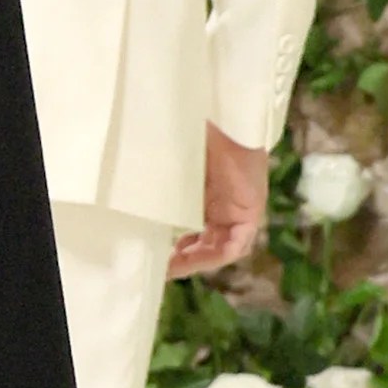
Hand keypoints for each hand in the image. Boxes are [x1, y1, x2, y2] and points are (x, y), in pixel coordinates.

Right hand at [170, 127, 269, 281]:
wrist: (224, 119)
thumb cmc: (200, 136)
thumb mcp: (177, 170)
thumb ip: (168, 191)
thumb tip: (136, 209)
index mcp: (214, 197)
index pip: (200, 233)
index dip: (182, 250)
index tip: (161, 258)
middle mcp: (229, 206)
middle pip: (210, 245)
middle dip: (187, 260)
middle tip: (163, 268)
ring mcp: (242, 209)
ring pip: (223, 249)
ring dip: (199, 261)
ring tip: (174, 267)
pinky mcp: (251, 211)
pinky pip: (236, 245)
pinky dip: (216, 255)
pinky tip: (194, 256)